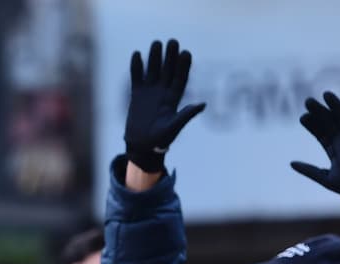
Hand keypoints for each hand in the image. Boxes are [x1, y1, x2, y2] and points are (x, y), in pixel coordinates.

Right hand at [124, 39, 205, 173]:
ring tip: (156, 42)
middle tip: (173, 41)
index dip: (183, 66)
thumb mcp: (173, 128)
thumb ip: (186, 116)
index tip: (185, 52)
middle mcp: (163, 92)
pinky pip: (137, 78)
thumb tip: (203, 104)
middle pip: (168, 70)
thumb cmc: (159, 140)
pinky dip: (136, 67)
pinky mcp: (137, 95)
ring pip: (153, 70)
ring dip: (155, 57)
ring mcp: (150, 92)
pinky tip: (137, 54)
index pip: (180, 78)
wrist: (142, 146)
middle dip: (170, 56)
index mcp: (174, 99)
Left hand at [291, 91, 339, 213]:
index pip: (319, 132)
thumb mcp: (324, 178)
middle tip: (308, 101)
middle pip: (328, 121)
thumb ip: (308, 170)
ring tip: (326, 94)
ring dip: (335, 104)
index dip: (311, 124)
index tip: (302, 117)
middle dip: (318, 111)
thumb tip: (291, 163)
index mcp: (332, 148)